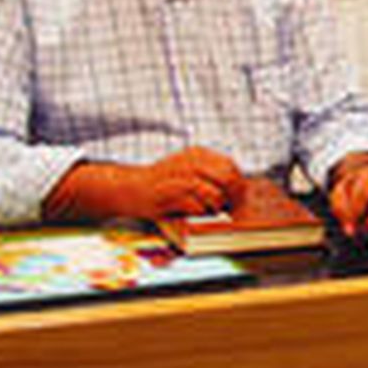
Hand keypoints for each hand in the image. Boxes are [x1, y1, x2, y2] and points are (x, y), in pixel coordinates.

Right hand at [44, 146, 246, 221]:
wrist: (129, 187)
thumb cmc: (162, 184)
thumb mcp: (188, 170)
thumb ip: (212, 176)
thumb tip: (238, 191)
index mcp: (197, 154)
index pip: (230, 167)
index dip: (237, 185)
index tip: (235, 198)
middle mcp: (190, 162)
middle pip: (227, 180)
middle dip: (230, 198)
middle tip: (225, 209)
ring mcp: (179, 177)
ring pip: (213, 195)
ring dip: (213, 208)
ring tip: (206, 210)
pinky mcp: (169, 194)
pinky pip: (195, 207)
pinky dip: (197, 213)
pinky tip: (190, 212)